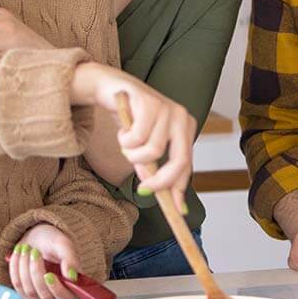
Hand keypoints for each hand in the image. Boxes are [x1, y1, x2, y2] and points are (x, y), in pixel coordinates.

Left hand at [8, 223, 82, 298]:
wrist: (37, 237)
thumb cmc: (53, 242)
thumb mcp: (65, 246)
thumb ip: (71, 260)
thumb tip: (72, 277)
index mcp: (73, 286)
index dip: (59, 292)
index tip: (49, 275)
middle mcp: (57, 296)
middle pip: (46, 296)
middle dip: (37, 272)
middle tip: (35, 251)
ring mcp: (39, 297)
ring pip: (30, 290)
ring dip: (25, 267)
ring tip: (27, 248)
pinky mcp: (24, 293)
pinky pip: (17, 285)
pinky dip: (16, 267)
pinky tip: (19, 253)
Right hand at [72, 62, 193, 208]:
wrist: (110, 89)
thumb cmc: (131, 120)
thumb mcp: (145, 147)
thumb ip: (155, 169)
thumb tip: (168, 200)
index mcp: (185, 128)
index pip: (186, 164)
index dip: (180, 189)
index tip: (176, 210)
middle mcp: (182, 117)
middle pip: (179, 161)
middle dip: (161, 181)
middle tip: (143, 188)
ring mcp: (168, 108)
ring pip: (152, 152)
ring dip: (132, 154)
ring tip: (126, 143)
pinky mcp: (150, 102)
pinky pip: (137, 138)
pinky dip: (124, 140)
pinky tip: (122, 130)